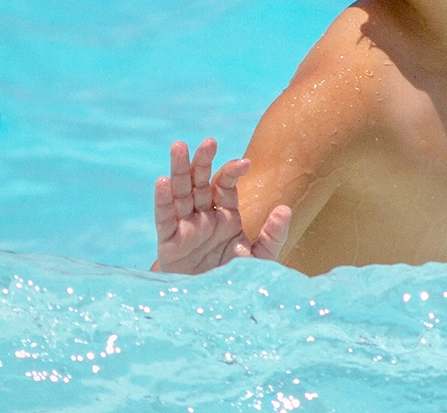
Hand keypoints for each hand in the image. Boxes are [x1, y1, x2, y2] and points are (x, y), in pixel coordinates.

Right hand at [153, 138, 290, 273]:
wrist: (213, 304)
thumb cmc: (236, 279)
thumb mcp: (261, 258)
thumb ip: (274, 235)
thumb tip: (284, 209)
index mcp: (225, 215)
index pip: (225, 186)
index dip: (232, 172)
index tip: (246, 163)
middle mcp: (204, 216)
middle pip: (201, 182)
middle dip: (203, 162)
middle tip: (208, 141)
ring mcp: (186, 227)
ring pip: (181, 193)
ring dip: (179, 170)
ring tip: (179, 146)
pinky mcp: (169, 243)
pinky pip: (164, 218)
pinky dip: (163, 200)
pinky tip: (162, 181)